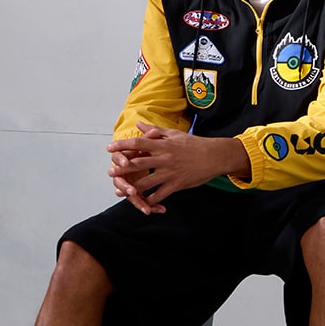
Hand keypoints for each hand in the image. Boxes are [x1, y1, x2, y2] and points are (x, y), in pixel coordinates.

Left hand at [107, 122, 249, 212]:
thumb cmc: (193, 144)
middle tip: (110, 171)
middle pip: (138, 163)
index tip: (110, 148)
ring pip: (146, 182)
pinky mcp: (177, 184)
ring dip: (132, 187)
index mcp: (163, 145)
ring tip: (120, 190)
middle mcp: (164, 158)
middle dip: (122, 168)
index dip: (123, 145)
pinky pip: (160, 194)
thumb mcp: (174, 134)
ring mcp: (170, 173)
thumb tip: (138, 124)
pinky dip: (150, 199)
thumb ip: (155, 130)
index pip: (138, 143)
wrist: (214, 156)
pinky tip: (142, 202)